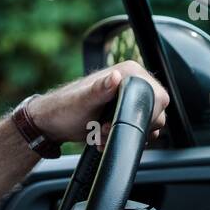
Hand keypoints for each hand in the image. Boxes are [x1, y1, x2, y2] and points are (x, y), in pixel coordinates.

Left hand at [28, 60, 169, 146]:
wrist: (51, 124)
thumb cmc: (63, 110)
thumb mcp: (82, 101)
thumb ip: (100, 90)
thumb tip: (116, 76)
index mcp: (129, 72)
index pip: (159, 96)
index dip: (144, 115)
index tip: (119, 122)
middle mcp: (132, 82)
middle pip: (155, 113)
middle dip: (130, 127)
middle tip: (104, 129)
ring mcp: (129, 98)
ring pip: (145, 124)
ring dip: (124, 134)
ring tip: (101, 133)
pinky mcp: (124, 112)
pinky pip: (135, 129)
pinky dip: (120, 137)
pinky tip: (103, 137)